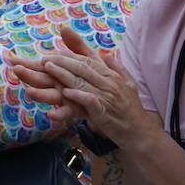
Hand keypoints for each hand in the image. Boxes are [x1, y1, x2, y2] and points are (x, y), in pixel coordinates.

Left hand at [22, 25, 149, 146]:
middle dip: (62, 61)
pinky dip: (77, 95)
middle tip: (44, 58)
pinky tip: (64, 92)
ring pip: (82, 81)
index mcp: (111, 76)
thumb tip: (108, 55)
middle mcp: (109, 83)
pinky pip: (88, 100)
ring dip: (63, 74)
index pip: (88, 60)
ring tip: (48, 68)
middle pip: (82, 67)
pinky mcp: (104, 112)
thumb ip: (116, 69)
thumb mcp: (127, 84)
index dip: (70, 55)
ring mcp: (106, 97)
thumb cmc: (131, 110)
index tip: (54, 52)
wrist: (140, 132)